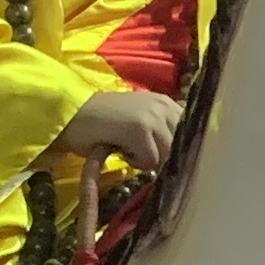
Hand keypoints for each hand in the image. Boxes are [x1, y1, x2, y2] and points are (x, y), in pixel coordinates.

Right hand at [64, 86, 180, 171]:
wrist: (73, 115)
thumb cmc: (105, 123)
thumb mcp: (141, 121)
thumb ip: (163, 132)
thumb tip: (185, 157)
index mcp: (167, 103)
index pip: (191, 133)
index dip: (179, 150)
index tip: (163, 156)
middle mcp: (164, 106)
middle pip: (181, 147)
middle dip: (162, 156)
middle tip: (138, 151)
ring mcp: (153, 116)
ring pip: (166, 155)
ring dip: (147, 160)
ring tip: (127, 147)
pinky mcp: (140, 129)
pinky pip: (150, 160)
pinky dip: (134, 161)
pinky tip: (119, 148)